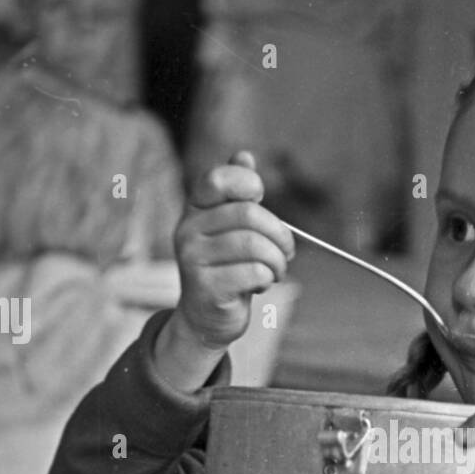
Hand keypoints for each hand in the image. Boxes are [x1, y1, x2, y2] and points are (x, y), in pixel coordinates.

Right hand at [172, 149, 294, 350]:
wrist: (206, 317)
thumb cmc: (226, 268)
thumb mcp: (230, 228)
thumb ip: (237, 194)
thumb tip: (244, 156)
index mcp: (195, 209)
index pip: (219, 179)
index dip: (249, 184)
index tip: (261, 200)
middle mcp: (188, 230)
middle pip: (249, 215)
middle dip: (280, 235)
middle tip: (286, 252)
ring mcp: (193, 259)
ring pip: (254, 246)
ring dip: (277, 261)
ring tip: (276, 271)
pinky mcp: (205, 287)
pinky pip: (253, 273)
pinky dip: (267, 279)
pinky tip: (260, 285)